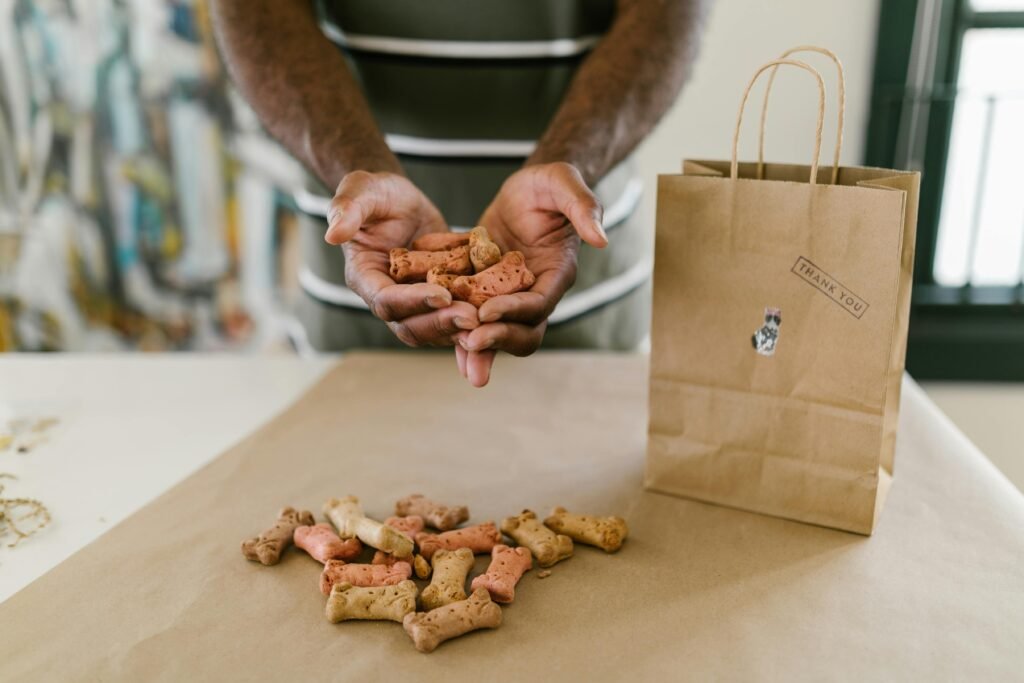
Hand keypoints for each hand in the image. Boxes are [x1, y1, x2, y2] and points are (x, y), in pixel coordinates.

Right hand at [324, 171, 478, 345]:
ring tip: (487, 320)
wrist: (399, 200)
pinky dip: (473, 323)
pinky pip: (453, 319)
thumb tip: (334, 234)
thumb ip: (347, 209)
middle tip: (472, 317)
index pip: (385, 302)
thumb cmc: (376, 193)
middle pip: (411, 326)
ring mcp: (414, 303)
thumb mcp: (361, 190)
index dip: (412, 302)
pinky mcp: (438, 300)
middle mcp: (388, 298)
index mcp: (365, 278)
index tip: (441, 294)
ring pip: (434, 330)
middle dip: (441, 323)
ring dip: (459, 329)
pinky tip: (498, 318)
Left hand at [454, 162, 606, 385]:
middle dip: (499, 340)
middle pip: (525, 331)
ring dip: (481, 349)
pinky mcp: (488, 292)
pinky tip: (440, 339)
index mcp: (558, 272)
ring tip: (461, 358)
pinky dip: (461, 332)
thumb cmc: (550, 185)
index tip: (487, 312)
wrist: (527, 190)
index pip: (540, 303)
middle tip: (469, 341)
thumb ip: (584, 206)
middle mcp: (536, 291)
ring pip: (500, 333)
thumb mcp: (564, 183)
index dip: (515, 311)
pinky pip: (476, 319)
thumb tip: (601, 239)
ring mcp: (511, 296)